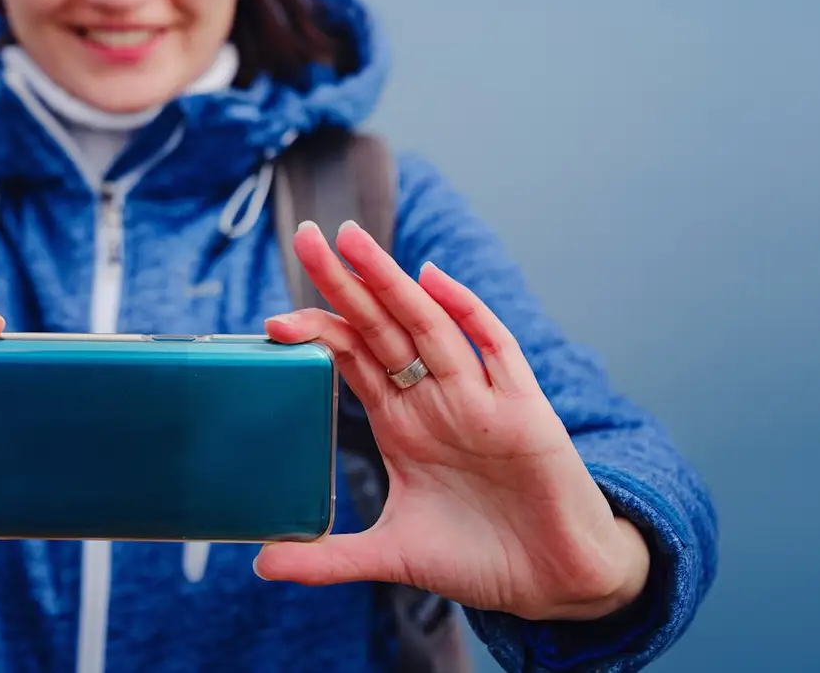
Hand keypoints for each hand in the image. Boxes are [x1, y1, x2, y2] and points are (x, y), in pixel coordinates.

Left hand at [255, 220, 649, 621]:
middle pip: (382, 327)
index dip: (318, 332)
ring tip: (353, 242)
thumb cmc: (482, 557)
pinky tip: (434, 281)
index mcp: (402, 423)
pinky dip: (467, 313)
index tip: (273, 322)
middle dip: (345, 283)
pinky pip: (495, 350)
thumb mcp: (393, 556)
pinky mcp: (524, 411)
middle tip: (306, 236)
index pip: (353, 358)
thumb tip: (262, 566)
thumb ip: (330, 558)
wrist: (558, 583)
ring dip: (392, 283)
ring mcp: (480, 399)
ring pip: (429, 326)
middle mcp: (436, 399)